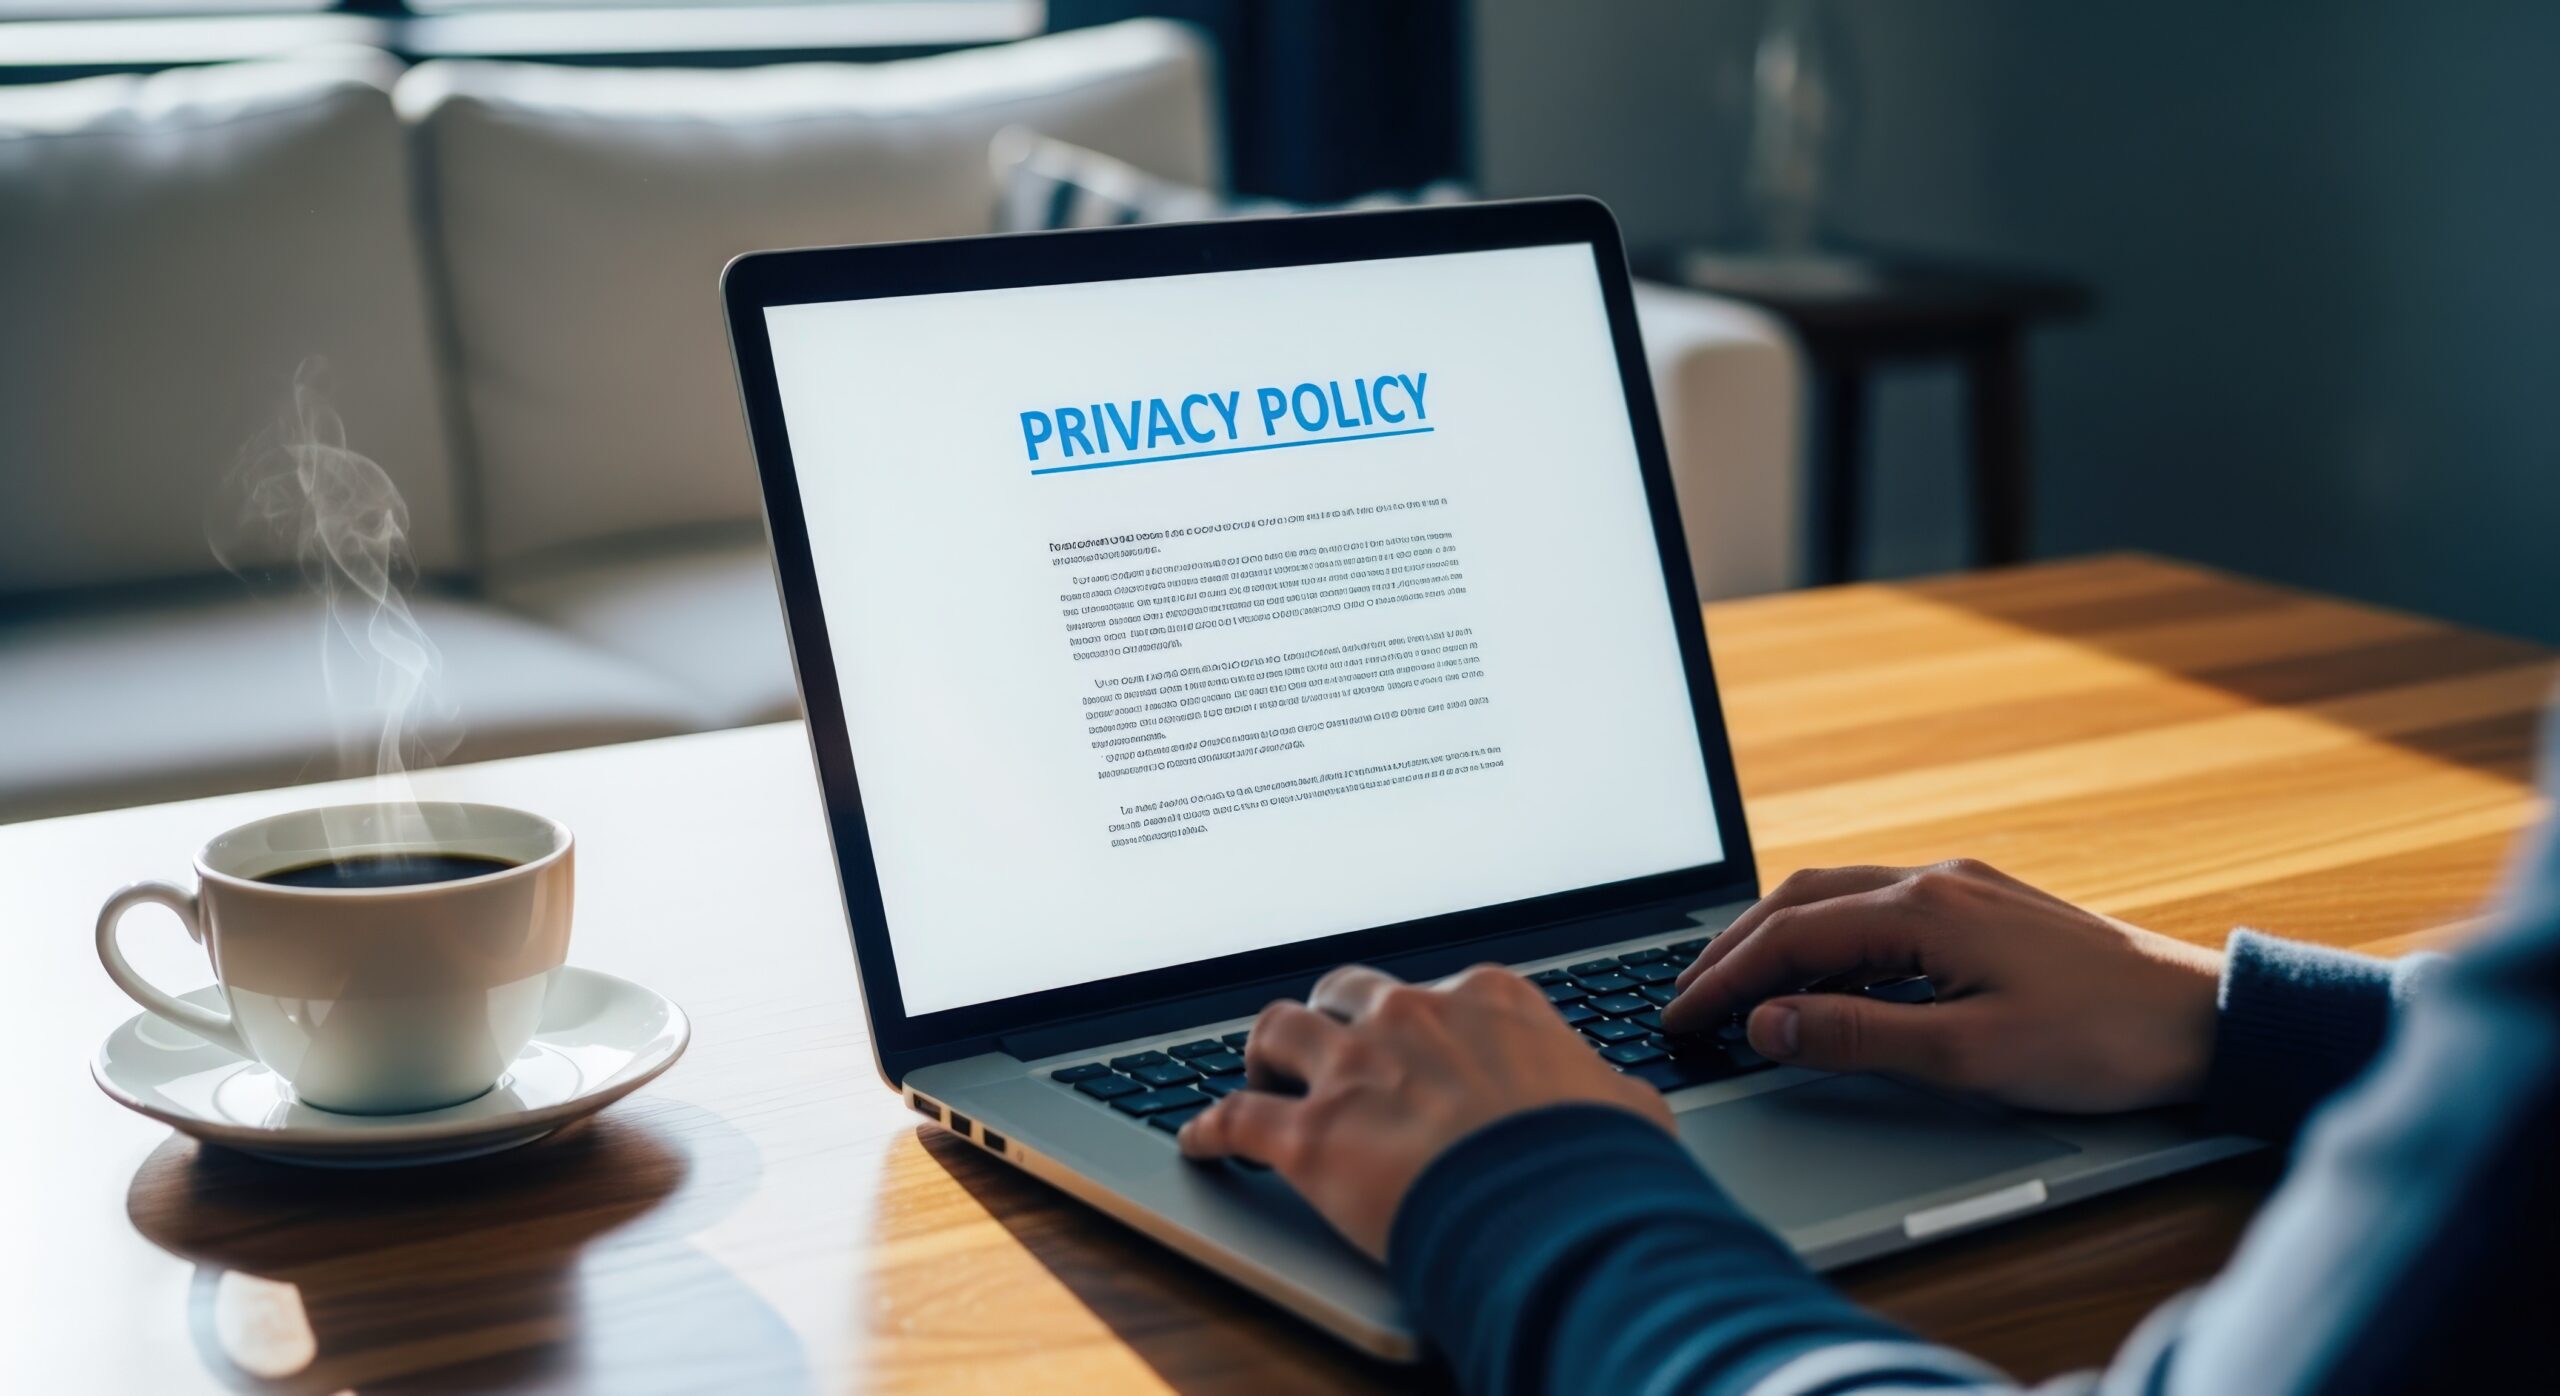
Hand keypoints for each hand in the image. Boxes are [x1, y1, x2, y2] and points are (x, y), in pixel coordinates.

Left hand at [1178, 963, 1671, 1257]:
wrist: (1557, 1209)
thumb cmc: (1597, 1161)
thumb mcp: (1624, 1107)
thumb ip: (1603, 1092)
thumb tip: (1620, 1105)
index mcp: (1486, 1000)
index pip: (1433, 991)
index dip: (1414, 1019)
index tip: (1407, 1038)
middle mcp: (1411, 1017)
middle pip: (1344, 991)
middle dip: (1331, 1018)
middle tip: (1327, 1051)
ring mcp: (1355, 1070)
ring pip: (1277, 1030)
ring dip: (1264, 1054)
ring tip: (1259, 1078)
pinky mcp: (1311, 1135)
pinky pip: (1235, 1119)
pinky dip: (1210, 1129)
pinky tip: (1199, 1142)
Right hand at [1662, 859, 2224, 1112]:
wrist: (2207, 1020)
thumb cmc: (2100, 1043)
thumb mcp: (1969, 1055)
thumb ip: (1857, 1036)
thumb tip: (1765, 1025)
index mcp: (1924, 909)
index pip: (1790, 938)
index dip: (1725, 981)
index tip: (1680, 1019)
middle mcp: (1935, 880)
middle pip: (1800, 900)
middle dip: (1734, 948)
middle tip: (1687, 998)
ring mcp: (1963, 887)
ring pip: (1837, 896)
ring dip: (1777, 938)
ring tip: (1736, 988)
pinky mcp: (1985, 907)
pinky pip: (1877, 908)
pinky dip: (1827, 938)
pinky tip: (1822, 976)